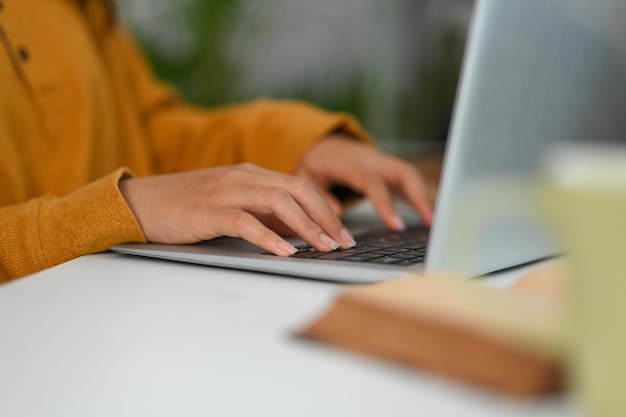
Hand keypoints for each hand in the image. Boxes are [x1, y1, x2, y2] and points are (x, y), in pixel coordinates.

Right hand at [119, 163, 356, 255]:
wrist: (140, 202)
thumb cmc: (187, 206)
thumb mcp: (232, 204)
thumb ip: (262, 213)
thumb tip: (297, 231)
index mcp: (251, 174)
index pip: (300, 186)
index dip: (326, 209)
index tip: (343, 232)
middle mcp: (243, 177)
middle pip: (297, 189)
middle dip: (326, 216)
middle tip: (343, 241)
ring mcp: (225, 191)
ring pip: (277, 202)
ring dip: (306, 226)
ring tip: (324, 247)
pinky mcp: (207, 211)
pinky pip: (245, 221)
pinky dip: (268, 237)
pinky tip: (285, 251)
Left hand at [296, 135, 433, 229]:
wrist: (324, 141)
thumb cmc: (316, 162)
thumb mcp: (307, 176)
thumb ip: (319, 195)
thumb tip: (336, 215)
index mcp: (352, 163)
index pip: (373, 183)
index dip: (386, 204)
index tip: (396, 225)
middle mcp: (373, 160)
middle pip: (403, 173)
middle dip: (420, 196)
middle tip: (430, 222)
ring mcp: (384, 162)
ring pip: (412, 175)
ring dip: (427, 196)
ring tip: (436, 222)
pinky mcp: (390, 169)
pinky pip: (411, 179)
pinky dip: (423, 194)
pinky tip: (432, 214)